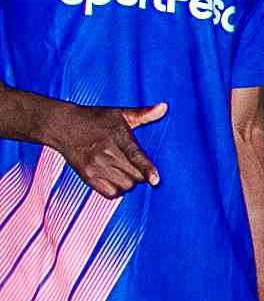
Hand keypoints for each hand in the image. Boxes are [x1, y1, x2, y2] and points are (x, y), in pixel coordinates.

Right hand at [45, 100, 164, 196]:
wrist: (62, 125)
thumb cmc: (95, 119)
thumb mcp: (120, 113)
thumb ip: (143, 114)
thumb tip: (165, 107)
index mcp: (118, 137)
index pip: (136, 156)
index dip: (147, 169)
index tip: (155, 180)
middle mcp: (106, 152)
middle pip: (135, 176)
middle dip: (140, 174)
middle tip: (133, 164)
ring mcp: (95, 166)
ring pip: (125, 186)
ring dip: (129, 182)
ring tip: (122, 170)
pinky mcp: (86, 176)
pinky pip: (110, 193)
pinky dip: (116, 190)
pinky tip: (113, 178)